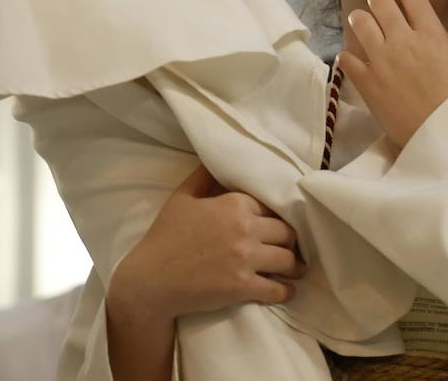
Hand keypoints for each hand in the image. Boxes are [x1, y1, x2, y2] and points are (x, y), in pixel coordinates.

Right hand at [107, 164, 304, 323]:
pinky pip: (278, 288)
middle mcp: (245, 228)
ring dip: (295, 265)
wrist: (150, 280)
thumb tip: (214, 158)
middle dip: (291, 241)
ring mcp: (246, 258)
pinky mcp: (243, 286)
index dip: (277, 217)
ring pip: (288, 259)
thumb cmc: (164, 237)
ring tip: (296, 268)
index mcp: (234, 204)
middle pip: (287, 232)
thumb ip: (203, 176)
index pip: (272, 207)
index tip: (280, 225)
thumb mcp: (181, 198)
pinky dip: (286, 290)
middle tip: (293, 247)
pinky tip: (288, 290)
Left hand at [339, 0, 447, 147]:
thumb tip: (428, 29)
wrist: (444, 138)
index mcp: (431, 34)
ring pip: (359, 21)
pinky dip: (349, 58)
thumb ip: (442, 39)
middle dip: (378, 1)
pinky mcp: (366, 82)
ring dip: (361, 21)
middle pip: (379, 0)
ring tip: (364, 27)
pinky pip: (346, 58)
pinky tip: (355, 61)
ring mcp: (382, 60)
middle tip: (379, 9)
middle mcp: (404, 41)